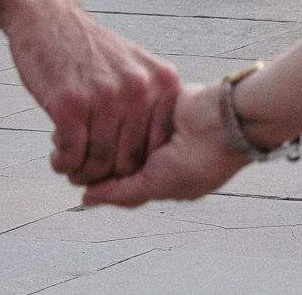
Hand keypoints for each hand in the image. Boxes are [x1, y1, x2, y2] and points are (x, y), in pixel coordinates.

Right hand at [4, 5, 180, 185]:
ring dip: (81, 173)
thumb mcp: (138, 68)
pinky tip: (58, 156)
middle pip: (129, 160)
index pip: (160, 146)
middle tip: (88, 173)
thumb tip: (150, 161)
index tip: (118, 170)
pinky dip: (63, 163)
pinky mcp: (71, 103)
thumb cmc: (91, 51)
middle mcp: (140, 88)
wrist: (50, 20)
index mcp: (164, 82)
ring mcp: (106, 95)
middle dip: (106, 175)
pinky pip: (71, 155)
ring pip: (99, 162)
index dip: (138, 168)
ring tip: (71, 165)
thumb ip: (151, 105)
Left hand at [83, 82, 244, 207]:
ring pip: (123, 132)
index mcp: (163, 176)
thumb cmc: (201, 160)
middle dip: (100, 155)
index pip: (122, 180)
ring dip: (106, 132)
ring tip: (84, 130)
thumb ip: (123, 192)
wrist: (227, 121)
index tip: (76, 174)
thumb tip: (86, 199)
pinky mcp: (161, 102)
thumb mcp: (159, 184)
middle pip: (119, 156)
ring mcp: (161, 126)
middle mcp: (160, 152)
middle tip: (74, 152)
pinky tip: (101, 112)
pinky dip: (121, 112)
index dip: (100, 178)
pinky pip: (134, 108)